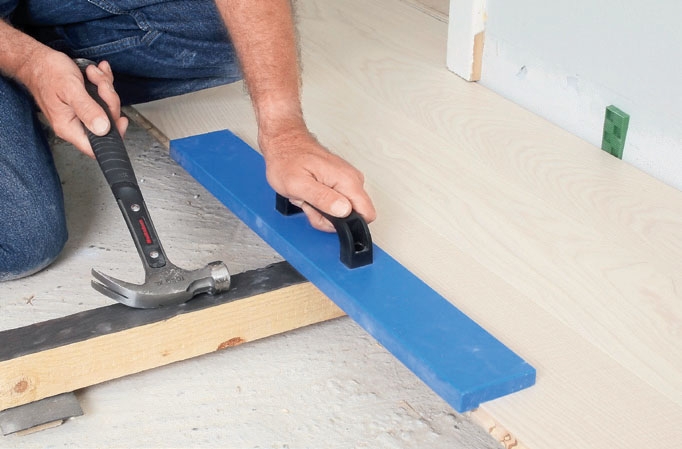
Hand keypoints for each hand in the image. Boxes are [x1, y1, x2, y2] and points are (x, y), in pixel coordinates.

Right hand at [17, 49, 127, 156]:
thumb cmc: (47, 72)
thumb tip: (103, 129)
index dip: (113, 136)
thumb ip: (87, 110)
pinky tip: (96, 73)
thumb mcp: (70, 89)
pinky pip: (103, 97)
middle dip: (109, 99)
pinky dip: (103, 82)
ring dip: (105, 87)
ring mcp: (82, 114)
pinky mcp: (86, 104)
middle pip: (107, 123)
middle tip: (100, 84)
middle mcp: (76, 123)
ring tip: (93, 73)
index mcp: (69, 127)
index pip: (96, 147)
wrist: (37, 60)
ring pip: (108, 107)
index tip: (120, 120)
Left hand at [260, 127, 375, 231]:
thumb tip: (343, 211)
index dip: (344, 224)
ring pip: (343, 212)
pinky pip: (337, 203)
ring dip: (321, 210)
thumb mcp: (298, 184)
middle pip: (352, 216)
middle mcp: (352, 179)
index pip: (366, 214)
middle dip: (327, 217)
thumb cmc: (286, 159)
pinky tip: (310, 193)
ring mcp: (347, 179)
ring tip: (307, 196)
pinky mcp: (340, 181)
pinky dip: (321, 203)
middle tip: (309, 203)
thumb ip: (322, 199)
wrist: (284, 141)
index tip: (324, 214)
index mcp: (346, 180)